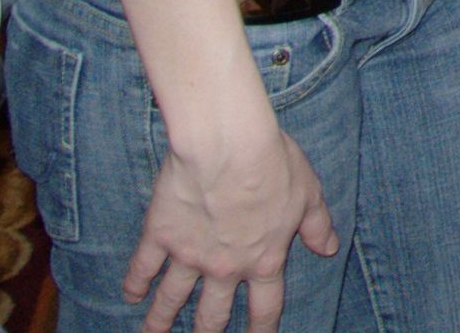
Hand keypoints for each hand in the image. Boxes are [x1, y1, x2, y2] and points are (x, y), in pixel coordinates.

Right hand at [128, 118, 336, 332]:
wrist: (229, 145)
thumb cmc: (275, 164)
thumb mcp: (309, 193)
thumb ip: (318, 225)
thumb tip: (330, 248)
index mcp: (264, 260)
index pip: (265, 308)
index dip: (262, 329)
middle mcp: (225, 267)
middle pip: (213, 314)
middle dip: (206, 332)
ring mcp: (190, 255)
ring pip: (171, 300)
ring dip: (160, 322)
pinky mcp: (161, 235)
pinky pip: (142, 267)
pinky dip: (134, 284)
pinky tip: (129, 296)